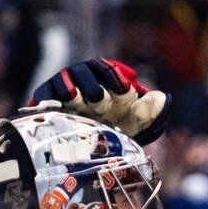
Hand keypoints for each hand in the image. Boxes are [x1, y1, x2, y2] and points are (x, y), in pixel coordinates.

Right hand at [25, 58, 170, 143]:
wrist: (84, 138)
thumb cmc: (113, 123)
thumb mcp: (132, 119)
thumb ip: (148, 110)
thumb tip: (163, 99)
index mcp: (104, 76)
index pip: (109, 70)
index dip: (116, 78)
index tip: (126, 91)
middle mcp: (83, 77)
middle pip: (85, 73)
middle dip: (92, 83)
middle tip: (99, 99)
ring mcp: (63, 85)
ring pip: (64, 81)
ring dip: (68, 88)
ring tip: (73, 98)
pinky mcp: (46, 97)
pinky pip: (44, 94)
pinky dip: (47, 98)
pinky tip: (53, 107)